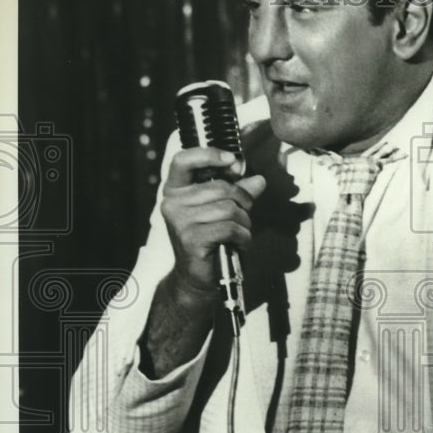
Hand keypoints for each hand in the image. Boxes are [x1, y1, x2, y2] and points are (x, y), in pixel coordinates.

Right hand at [160, 147, 265, 296]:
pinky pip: (230, 227)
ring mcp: (180, 221)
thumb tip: (259, 180)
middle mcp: (172, 203)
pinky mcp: (191, 239)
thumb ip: (239, 192)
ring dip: (244, 222)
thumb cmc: (211, 239)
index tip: (232, 160)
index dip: (209, 154)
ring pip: (229, 208)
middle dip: (243, 201)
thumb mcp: (223, 210)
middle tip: (244, 217)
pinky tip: (240, 244)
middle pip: (221, 187)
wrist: (197, 277)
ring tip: (240, 233)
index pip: (184, 159)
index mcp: (175, 190)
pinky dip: (243, 236)